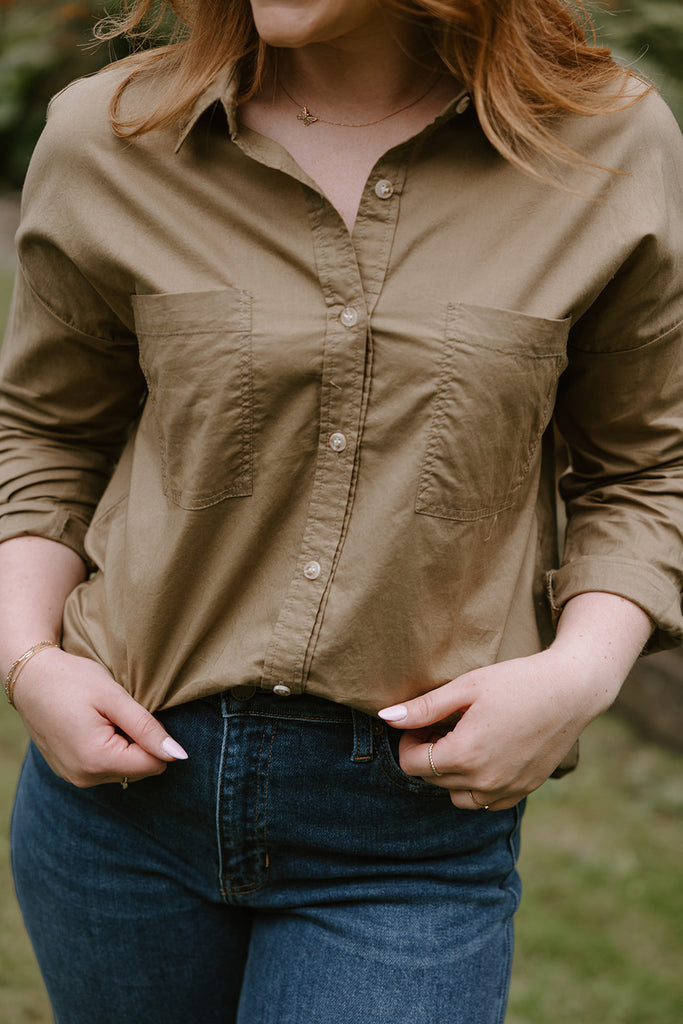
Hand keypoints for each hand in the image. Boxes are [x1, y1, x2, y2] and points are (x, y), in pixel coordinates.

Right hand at [12, 648, 187, 787]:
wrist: (30, 678)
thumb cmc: (73, 680)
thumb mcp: (115, 698)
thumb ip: (147, 728)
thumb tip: (178, 755)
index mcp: (97, 760)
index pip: (153, 765)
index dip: (155, 738)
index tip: (137, 714)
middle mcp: (84, 778)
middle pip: (139, 770)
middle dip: (139, 743)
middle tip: (118, 714)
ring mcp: (73, 777)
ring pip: (123, 770)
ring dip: (124, 745)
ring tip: (104, 718)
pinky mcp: (68, 772)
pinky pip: (104, 768)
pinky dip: (108, 749)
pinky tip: (94, 726)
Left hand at [378, 646, 618, 810]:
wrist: (571, 690)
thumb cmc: (517, 682)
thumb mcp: (466, 687)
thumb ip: (424, 708)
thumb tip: (386, 718)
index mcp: (465, 755)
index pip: (413, 764)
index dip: (408, 741)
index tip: (422, 720)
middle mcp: (484, 781)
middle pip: (433, 779)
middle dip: (429, 753)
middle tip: (443, 723)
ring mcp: (506, 790)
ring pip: (458, 797)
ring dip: (451, 774)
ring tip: (463, 739)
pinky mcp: (524, 790)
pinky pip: (486, 802)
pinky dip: (477, 785)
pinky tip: (486, 753)